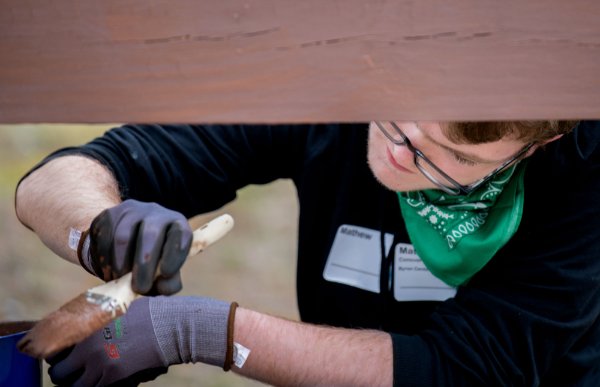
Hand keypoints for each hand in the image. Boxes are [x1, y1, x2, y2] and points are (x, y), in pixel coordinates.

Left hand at [47, 297, 167, 386]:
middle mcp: (88, 351)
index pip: (53, 352)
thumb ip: (98, 321)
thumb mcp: (116, 310)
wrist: (170, 327)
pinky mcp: (116, 379)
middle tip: (74, 371)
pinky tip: (105, 379)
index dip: (56, 356)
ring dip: (80, 383)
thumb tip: (86, 328)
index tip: (63, 357)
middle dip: (65, 374)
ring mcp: (101, 367)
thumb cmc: (148, 314)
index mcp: (86, 330)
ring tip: (89, 378)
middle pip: (59, 374)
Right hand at [85, 199, 192, 294]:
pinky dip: (104, 259)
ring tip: (119, 280)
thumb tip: (163, 288)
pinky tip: (108, 271)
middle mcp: (156, 213)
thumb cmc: (152, 261)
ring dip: (120, 264)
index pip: (181, 234)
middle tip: (139, 288)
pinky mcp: (109, 214)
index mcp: (177, 225)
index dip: (174, 252)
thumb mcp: (165, 271)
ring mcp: (131, 210)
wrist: (123, 242)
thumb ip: (169, 282)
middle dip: (144, 264)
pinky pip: (103, 236)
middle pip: (150, 234)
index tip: (166, 273)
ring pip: (123, 237)